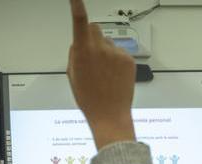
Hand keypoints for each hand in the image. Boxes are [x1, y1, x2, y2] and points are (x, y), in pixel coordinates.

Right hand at [67, 0, 136, 149]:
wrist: (109, 115)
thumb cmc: (89, 98)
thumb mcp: (73, 76)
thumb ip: (74, 54)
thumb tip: (79, 43)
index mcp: (82, 52)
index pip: (80, 22)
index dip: (77, 6)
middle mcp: (100, 49)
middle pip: (95, 28)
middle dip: (92, 37)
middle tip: (92, 57)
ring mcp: (116, 53)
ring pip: (108, 43)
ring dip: (105, 52)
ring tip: (105, 74)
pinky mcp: (128, 59)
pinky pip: (120, 53)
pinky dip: (117, 62)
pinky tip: (114, 77)